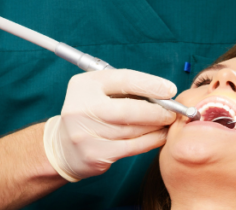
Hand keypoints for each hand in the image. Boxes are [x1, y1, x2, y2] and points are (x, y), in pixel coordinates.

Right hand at [43, 69, 177, 181]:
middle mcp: (80, 108)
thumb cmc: (91, 113)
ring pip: (132, 130)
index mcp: (83, 85)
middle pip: (129, 109)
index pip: (122, 80)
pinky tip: (159, 137)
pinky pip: (132, 147)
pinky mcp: (94, 154)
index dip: (150, 84)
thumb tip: (163, 93)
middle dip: (156, 111)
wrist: (64, 146)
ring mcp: (85, 133)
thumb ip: (125, 89)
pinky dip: (150, 141)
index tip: (170, 90)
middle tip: (172, 112)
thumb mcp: (98, 92)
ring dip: (156, 127)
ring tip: (167, 123)